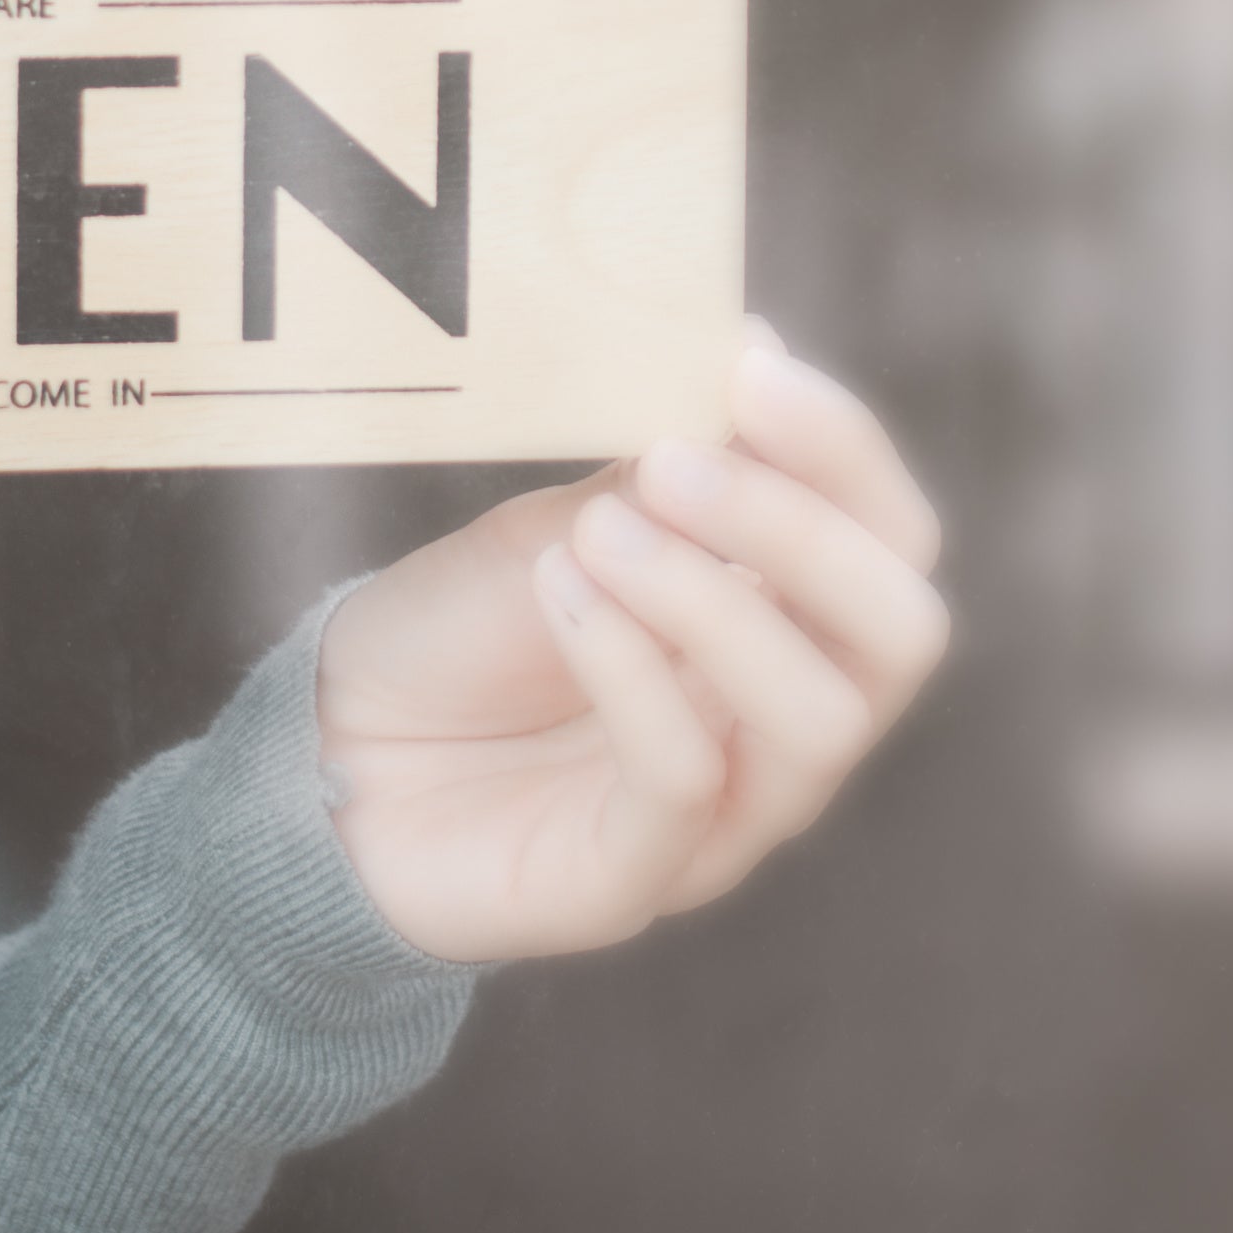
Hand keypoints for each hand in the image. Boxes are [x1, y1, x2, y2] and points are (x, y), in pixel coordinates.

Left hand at [315, 325, 952, 962]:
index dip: (843, 452)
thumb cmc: (462, 635)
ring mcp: (724, 817)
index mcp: (788, 626)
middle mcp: (782, 726)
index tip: (749, 367)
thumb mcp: (559, 525)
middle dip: (804, 531)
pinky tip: (560, 593)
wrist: (332, 752)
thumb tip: (743, 349)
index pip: (892, 540)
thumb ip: (653, 471)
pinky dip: (632, 671)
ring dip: (716, 600)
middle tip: (675, 462)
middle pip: (900, 635)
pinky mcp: (635, 884)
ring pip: (820, 719)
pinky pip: (683, 783)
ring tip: (601, 534)